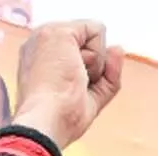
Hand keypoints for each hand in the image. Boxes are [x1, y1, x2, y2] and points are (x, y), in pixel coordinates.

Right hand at [11, 21, 123, 149]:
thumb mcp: (92, 97)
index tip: (72, 92)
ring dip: (94, 64)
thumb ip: (107, 74)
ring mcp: (47, 33)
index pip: (79, 52)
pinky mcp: (58, 31)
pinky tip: (77, 71)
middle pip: (87, 43)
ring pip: (93, 36)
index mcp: (40, 57)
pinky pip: (97, 30)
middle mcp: (40, 41)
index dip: (88, 73)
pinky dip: (97, 56)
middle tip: (72, 87)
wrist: (46, 122)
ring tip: (71, 80)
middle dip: (92, 67)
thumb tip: (118, 48)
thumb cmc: (61, 118)